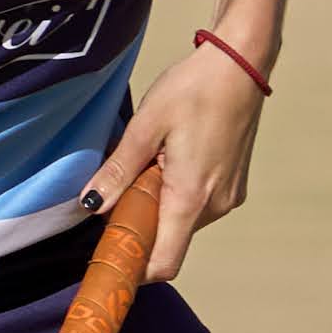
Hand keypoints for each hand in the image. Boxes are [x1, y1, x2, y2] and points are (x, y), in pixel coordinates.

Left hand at [85, 30, 268, 280]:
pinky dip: (177, 195)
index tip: (110, 257)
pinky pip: (198, 206)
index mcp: (192, 196)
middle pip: (169, 242)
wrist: (241, 63)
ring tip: (150, 163)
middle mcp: (216, 206)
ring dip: (159, 207)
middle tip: (121, 189)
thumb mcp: (146, 126)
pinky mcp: (234, 186)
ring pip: (182, 222)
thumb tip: (90, 205)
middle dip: (141, 226)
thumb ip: (118, 170)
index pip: (164, 262)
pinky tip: (170, 160)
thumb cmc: (194, 88)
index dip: (135, 269)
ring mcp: (229, 197)